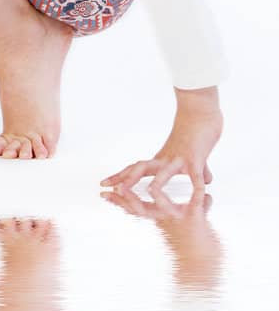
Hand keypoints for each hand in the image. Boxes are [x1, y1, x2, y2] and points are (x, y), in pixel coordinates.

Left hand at [100, 93, 221, 195]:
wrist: (202, 110)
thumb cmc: (197, 130)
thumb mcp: (196, 154)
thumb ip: (200, 170)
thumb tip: (206, 180)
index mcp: (161, 159)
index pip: (135, 168)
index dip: (120, 176)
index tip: (104, 184)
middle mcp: (166, 159)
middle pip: (140, 169)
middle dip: (127, 181)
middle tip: (113, 190)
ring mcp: (179, 159)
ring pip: (163, 173)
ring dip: (156, 185)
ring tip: (150, 195)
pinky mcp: (195, 158)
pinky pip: (195, 177)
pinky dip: (197, 189)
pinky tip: (198, 200)